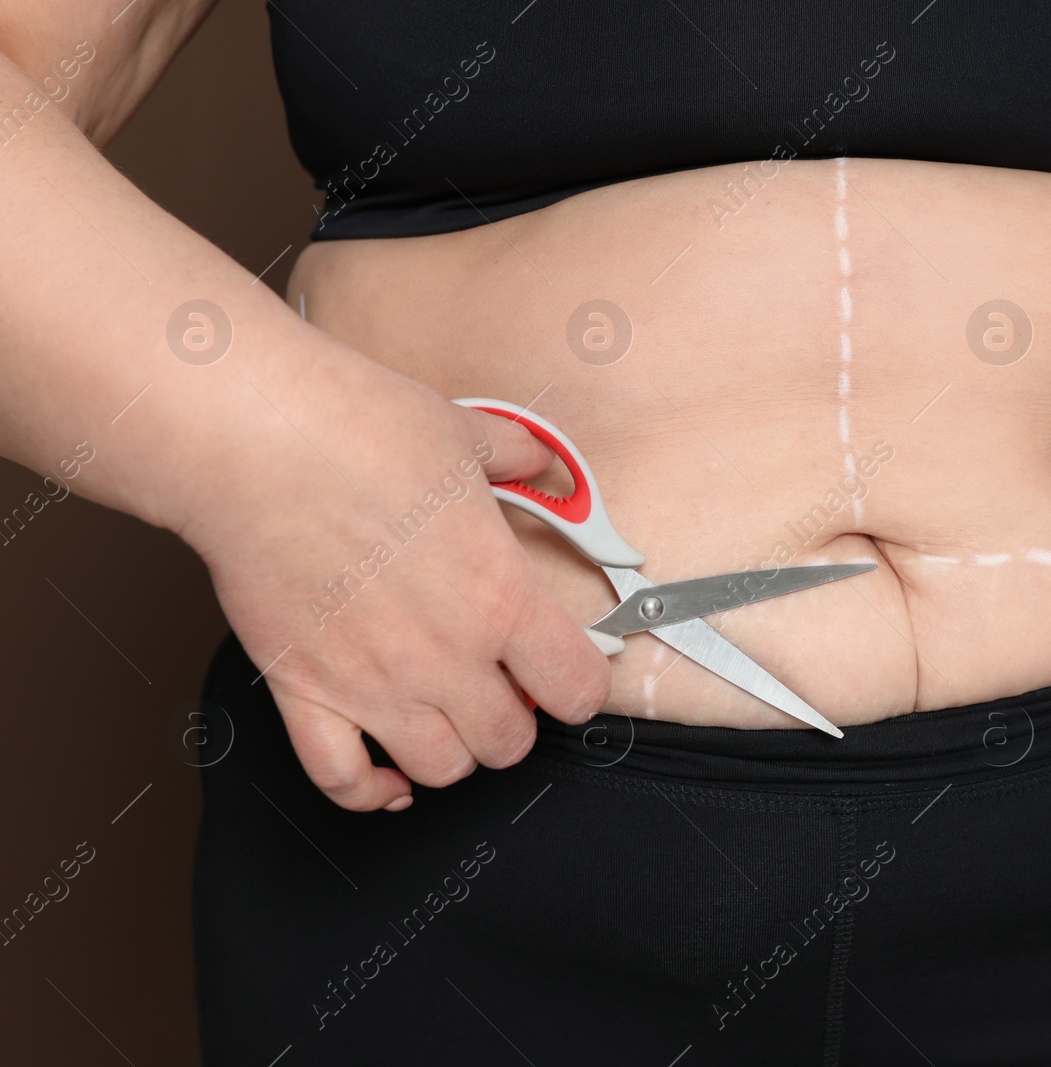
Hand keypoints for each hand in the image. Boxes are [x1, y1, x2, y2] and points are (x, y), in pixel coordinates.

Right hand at [181, 364, 613, 811]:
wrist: (257, 442)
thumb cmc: (358, 431)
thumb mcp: (468, 433)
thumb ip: (519, 459)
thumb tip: (546, 464)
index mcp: (500, 597)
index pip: (577, 690)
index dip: (579, 687)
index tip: (567, 673)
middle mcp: (446, 656)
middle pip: (509, 742)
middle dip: (513, 721)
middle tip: (499, 689)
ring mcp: (373, 683)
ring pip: (441, 770)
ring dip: (451, 750)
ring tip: (445, 714)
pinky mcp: (304, 691)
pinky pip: (342, 780)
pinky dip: (369, 789)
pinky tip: (385, 772)